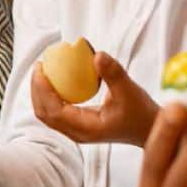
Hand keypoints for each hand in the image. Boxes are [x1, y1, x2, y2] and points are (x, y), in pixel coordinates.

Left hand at [32, 52, 159, 145]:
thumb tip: (97, 54)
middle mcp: (77, 132)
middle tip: (39, 66)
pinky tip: (57, 79)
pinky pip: (57, 111)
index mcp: (85, 128)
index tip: (41, 68)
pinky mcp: (80, 125)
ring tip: (44, 70)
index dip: (42, 89)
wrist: (149, 129)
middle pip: (44, 114)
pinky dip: (52, 95)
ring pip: (48, 114)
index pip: (53, 111)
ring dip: (42, 93)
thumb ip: (113, 73)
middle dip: (37, 90)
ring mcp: (77, 130)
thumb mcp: (129, 90)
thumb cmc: (141, 113)